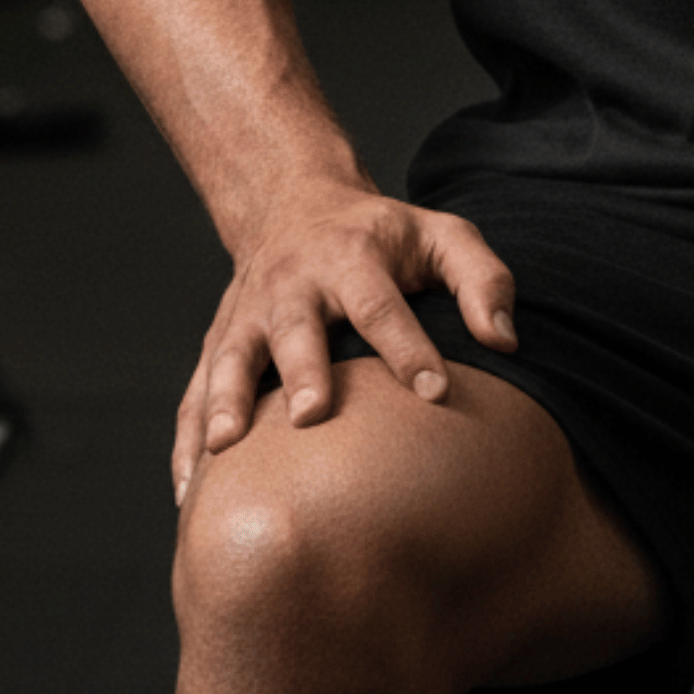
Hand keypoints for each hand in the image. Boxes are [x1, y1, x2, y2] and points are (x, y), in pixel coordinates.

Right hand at [171, 177, 516, 503]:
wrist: (295, 202)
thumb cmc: (384, 235)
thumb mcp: (443, 235)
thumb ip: (483, 279)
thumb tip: (505, 340)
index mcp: (354, 256)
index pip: (382, 305)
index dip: (408, 347)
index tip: (434, 393)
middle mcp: (294, 283)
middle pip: (297, 327)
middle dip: (303, 370)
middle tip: (312, 415)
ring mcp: (248, 313)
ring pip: (232, 358)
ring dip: (228, 402)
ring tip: (226, 450)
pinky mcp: (219, 340)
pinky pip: (195, 390)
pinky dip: (188, 438)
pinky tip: (192, 491)